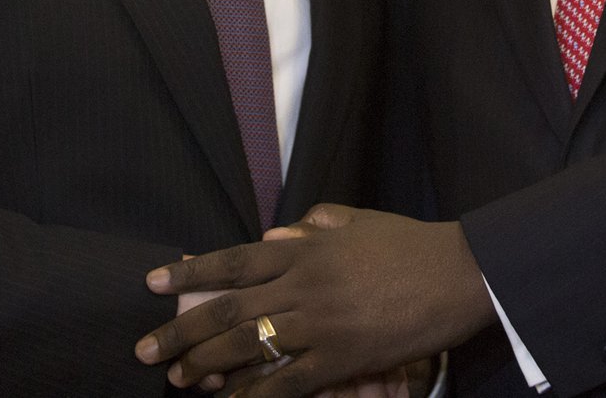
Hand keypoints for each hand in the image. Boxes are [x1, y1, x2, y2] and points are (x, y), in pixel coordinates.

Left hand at [137, 205, 492, 395]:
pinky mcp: (343, 357)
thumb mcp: (358, 224)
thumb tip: (272, 241)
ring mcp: (322, 323)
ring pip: (249, 346)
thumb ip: (313, 228)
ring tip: (179, 379)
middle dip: (181, 330)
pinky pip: (289, 382)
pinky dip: (256, 396)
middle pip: (229, 309)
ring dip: (207, 365)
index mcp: (306, 250)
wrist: (460, 273)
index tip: (152, 283)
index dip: (190, 272)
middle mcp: (304, 285)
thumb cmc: (411, 244)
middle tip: (146, 348)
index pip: (234, 262)